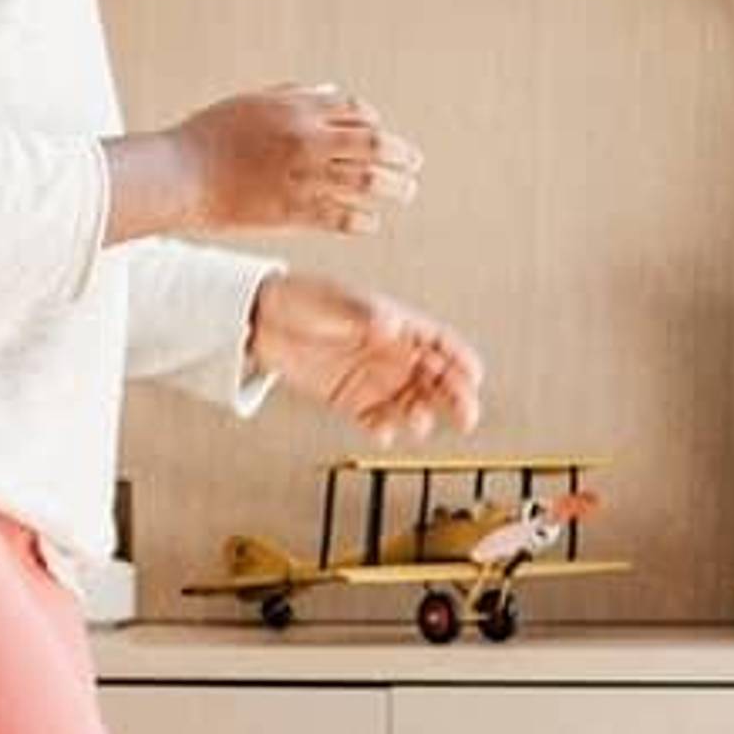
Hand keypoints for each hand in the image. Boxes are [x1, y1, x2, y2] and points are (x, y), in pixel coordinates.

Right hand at [163, 81, 420, 237]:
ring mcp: (303, 178)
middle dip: (402, 155)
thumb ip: (292, 96)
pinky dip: (364, 219)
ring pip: (369, 183)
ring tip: (406, 192)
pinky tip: (370, 221)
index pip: (357, 112)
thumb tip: (331, 93)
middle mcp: (307, 141)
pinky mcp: (294, 212)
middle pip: (375, 145)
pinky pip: (344, 217)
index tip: (379, 134)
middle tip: (414, 163)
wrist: (177, 175)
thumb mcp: (249, 103)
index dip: (374, 122)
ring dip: (395, 188)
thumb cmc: (206, 136)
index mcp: (296, 110)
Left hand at [248, 268, 485, 444]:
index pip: (443, 344)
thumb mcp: (336, 302)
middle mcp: (394, 355)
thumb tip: (392, 327)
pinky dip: (382, 429)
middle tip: (466, 417)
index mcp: (399, 325)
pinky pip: (374, 419)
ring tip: (417, 423)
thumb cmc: (303, 299)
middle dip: (455, 398)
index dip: (462, 360)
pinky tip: (381, 433)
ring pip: (411, 404)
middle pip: (437, 380)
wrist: (260, 319)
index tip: (473, 377)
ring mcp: (374, 379)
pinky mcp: (350, 400)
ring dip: (420, 416)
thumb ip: (366, 316)